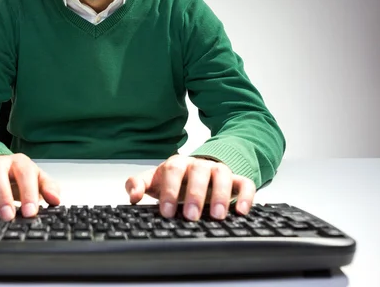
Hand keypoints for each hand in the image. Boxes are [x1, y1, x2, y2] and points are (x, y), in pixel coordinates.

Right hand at [0, 153, 60, 220]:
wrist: (5, 172)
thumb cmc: (23, 180)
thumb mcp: (39, 183)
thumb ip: (49, 189)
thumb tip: (55, 199)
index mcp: (20, 163)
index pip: (24, 172)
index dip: (28, 192)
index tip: (30, 213)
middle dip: (1, 194)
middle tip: (7, 216)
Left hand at [125, 155, 255, 220]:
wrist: (193, 172)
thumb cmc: (172, 180)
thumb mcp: (152, 181)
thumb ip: (138, 185)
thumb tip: (133, 196)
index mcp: (177, 164)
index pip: (172, 171)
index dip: (169, 190)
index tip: (167, 212)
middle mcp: (199, 165)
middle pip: (199, 173)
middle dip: (195, 194)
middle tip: (191, 215)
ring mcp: (218, 171)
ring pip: (223, 175)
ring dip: (222, 195)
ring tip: (217, 216)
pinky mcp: (235, 180)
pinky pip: (245, 183)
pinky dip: (246, 196)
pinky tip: (241, 212)